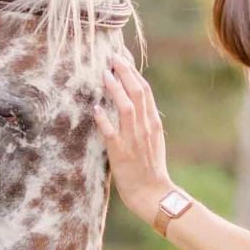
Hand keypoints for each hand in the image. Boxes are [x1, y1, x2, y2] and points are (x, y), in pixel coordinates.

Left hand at [93, 57, 172, 218]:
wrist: (153, 193)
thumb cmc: (150, 167)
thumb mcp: (152, 139)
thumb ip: (144, 120)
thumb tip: (134, 101)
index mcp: (153, 123)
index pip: (145, 90)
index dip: (133, 72)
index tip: (121, 58)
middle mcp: (145, 127)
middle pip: (137, 93)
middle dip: (125, 72)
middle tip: (112, 56)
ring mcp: (133, 139)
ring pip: (127, 108)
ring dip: (116, 89)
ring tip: (104, 74)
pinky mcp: (121, 153)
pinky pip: (111, 132)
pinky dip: (104, 119)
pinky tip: (96, 108)